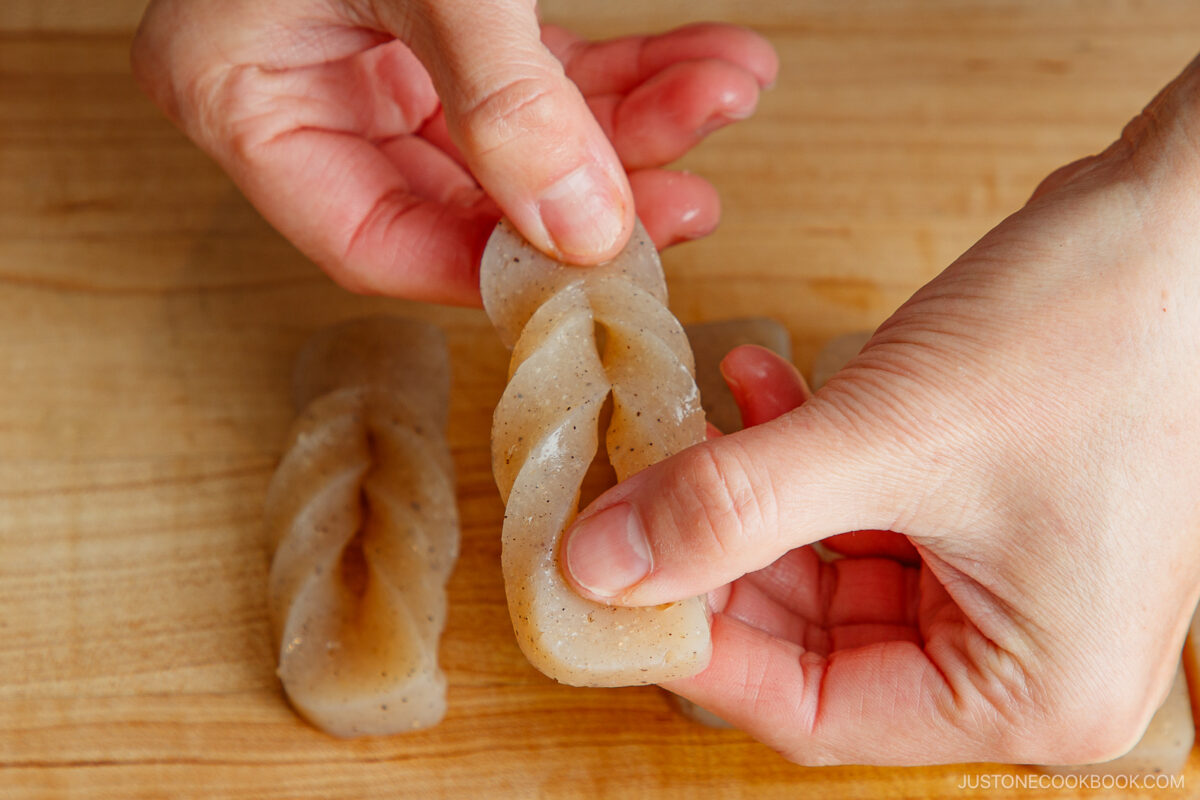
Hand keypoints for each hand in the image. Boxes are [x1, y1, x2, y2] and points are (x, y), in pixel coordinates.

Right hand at [131, 0, 776, 303]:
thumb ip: (500, 96)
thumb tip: (583, 228)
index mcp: (242, 95)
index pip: (369, 240)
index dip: (487, 268)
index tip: (591, 270)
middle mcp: (305, 86)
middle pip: (463, 195)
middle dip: (590, 189)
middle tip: (687, 199)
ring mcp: (373, 53)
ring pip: (517, 137)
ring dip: (631, 122)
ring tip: (721, 94)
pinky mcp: (439, 22)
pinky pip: (535, 72)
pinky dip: (621, 69)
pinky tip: (701, 61)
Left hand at [562, 55, 1199, 763]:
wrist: (1190, 214)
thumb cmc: (1096, 333)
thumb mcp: (891, 433)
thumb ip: (734, 507)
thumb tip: (601, 569)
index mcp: (1023, 693)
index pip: (811, 714)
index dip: (699, 649)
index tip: (610, 588)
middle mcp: (1016, 657)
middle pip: (810, 642)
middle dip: (714, 558)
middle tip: (630, 498)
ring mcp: (999, 580)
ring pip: (822, 567)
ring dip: (748, 496)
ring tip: (687, 427)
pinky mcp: (981, 508)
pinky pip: (858, 507)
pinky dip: (799, 454)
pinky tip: (755, 386)